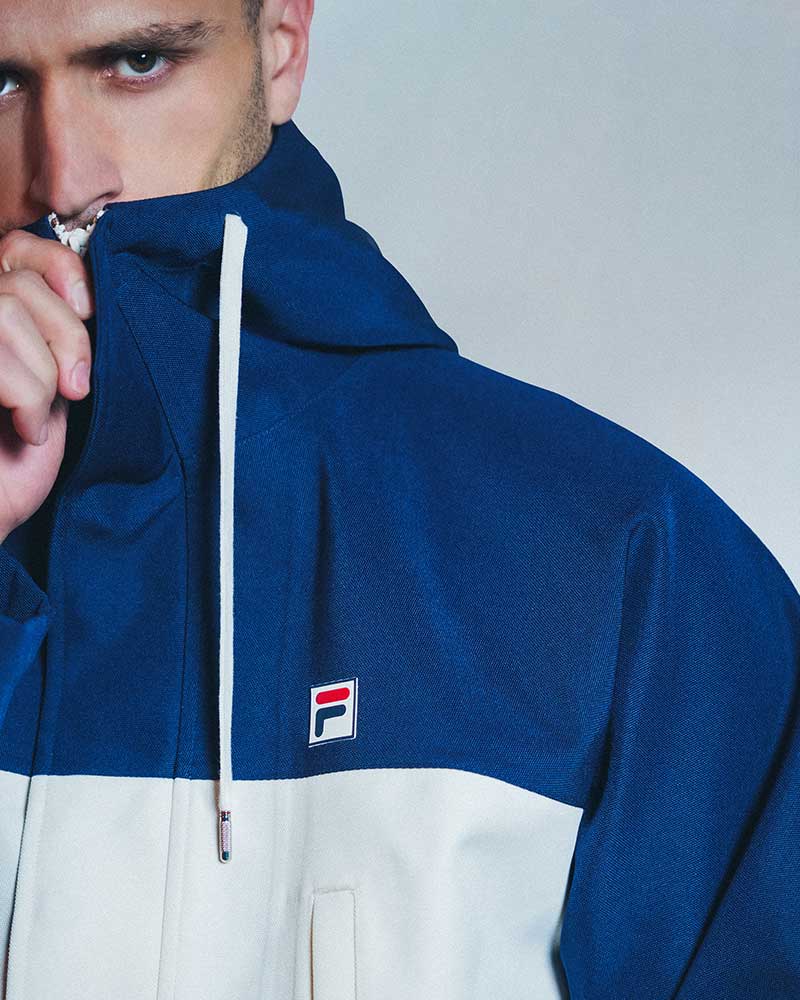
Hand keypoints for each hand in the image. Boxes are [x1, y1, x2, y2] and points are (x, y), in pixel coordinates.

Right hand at [0, 229, 94, 543]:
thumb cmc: (22, 456)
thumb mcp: (54, 378)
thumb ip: (60, 327)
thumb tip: (89, 280)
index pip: (19, 246)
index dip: (61, 270)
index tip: (90, 314)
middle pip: (19, 284)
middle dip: (65, 337)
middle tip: (75, 388)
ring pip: (6, 311)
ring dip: (41, 376)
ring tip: (37, 418)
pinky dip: (25, 397)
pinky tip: (24, 430)